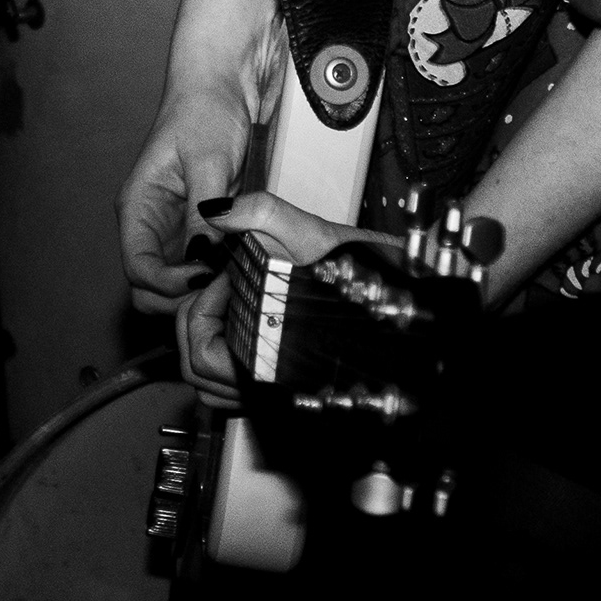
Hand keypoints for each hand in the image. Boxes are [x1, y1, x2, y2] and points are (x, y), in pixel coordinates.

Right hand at [119, 83, 255, 312]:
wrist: (222, 84)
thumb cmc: (206, 110)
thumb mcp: (209, 161)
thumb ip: (205, 211)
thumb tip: (205, 256)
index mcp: (138, 207)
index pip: (138, 268)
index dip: (168, 284)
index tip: (206, 279)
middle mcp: (150, 224)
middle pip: (149, 286)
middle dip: (180, 296)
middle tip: (222, 288)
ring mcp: (174, 228)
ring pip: (175, 281)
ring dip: (198, 289)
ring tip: (235, 277)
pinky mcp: (199, 227)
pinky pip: (200, 264)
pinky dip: (215, 272)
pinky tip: (241, 266)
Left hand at [169, 187, 399, 407]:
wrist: (402, 293)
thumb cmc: (363, 272)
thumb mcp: (311, 233)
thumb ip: (261, 213)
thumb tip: (216, 211)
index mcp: (269, 356)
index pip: (201, 355)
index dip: (201, 311)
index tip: (223, 280)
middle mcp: (271, 383)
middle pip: (199, 372)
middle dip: (199, 323)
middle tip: (222, 289)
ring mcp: (276, 389)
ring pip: (215, 385)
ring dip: (210, 341)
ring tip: (231, 305)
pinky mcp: (284, 385)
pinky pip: (235, 386)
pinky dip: (227, 356)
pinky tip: (243, 322)